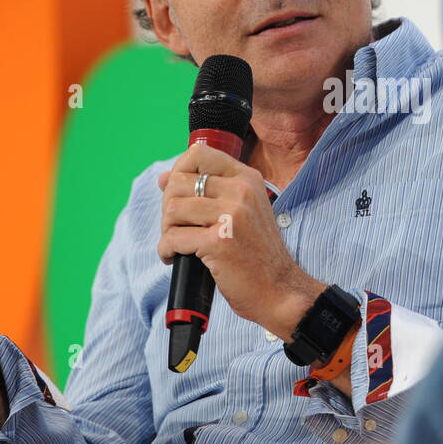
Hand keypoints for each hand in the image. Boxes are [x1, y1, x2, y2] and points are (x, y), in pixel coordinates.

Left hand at [158, 142, 325, 337]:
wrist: (279, 290)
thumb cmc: (256, 253)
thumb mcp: (240, 212)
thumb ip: (206, 191)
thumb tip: (164, 177)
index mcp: (247, 179)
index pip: (199, 154)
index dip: (178, 171)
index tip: (176, 194)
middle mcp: (241, 191)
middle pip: (178, 182)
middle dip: (168, 207)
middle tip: (176, 227)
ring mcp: (231, 216)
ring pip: (172, 209)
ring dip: (166, 230)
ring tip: (177, 243)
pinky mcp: (219, 242)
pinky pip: (172, 238)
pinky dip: (166, 250)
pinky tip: (174, 258)